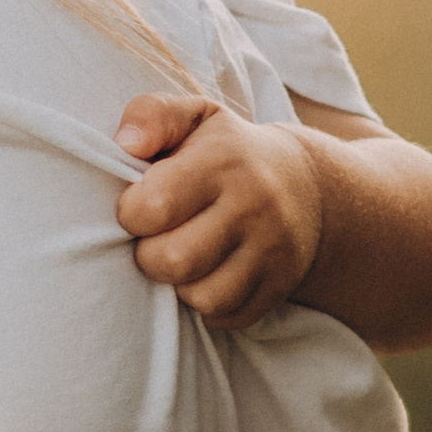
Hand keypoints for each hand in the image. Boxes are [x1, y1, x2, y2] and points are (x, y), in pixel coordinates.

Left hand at [113, 91, 324, 331]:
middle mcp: (253, 205)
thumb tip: (126, 143)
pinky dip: (208, 307)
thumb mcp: (196, 116)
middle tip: (157, 238)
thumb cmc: (228, 151)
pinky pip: (228, 317)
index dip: (131, 212)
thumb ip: (152, 114)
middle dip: (149, 256)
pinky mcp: (281, 284)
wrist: (306, 183)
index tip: (140, 205)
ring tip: (183, 260)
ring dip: (179, 285)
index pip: (154, 206)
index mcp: (222, 160)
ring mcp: (272, 250)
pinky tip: (208, 277)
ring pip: (203, 297)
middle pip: (174, 260)